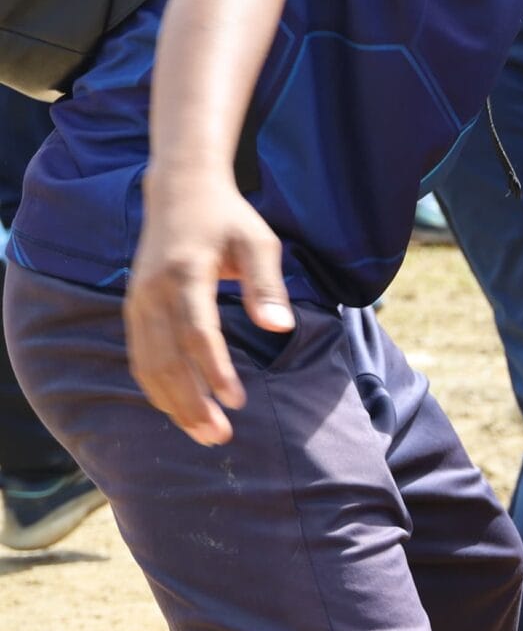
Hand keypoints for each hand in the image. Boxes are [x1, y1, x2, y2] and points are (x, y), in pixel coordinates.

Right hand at [126, 169, 295, 445]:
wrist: (179, 192)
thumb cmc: (228, 219)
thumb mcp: (258, 242)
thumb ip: (267, 284)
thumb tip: (281, 327)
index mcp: (184, 273)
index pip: (197, 333)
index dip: (215, 371)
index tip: (237, 402)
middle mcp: (153, 293)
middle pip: (167, 360)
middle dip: (192, 403)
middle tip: (220, 437)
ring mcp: (137, 303)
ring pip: (148, 365)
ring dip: (173, 404)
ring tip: (204, 434)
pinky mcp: (133, 311)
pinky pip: (140, 358)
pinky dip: (157, 388)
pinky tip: (180, 410)